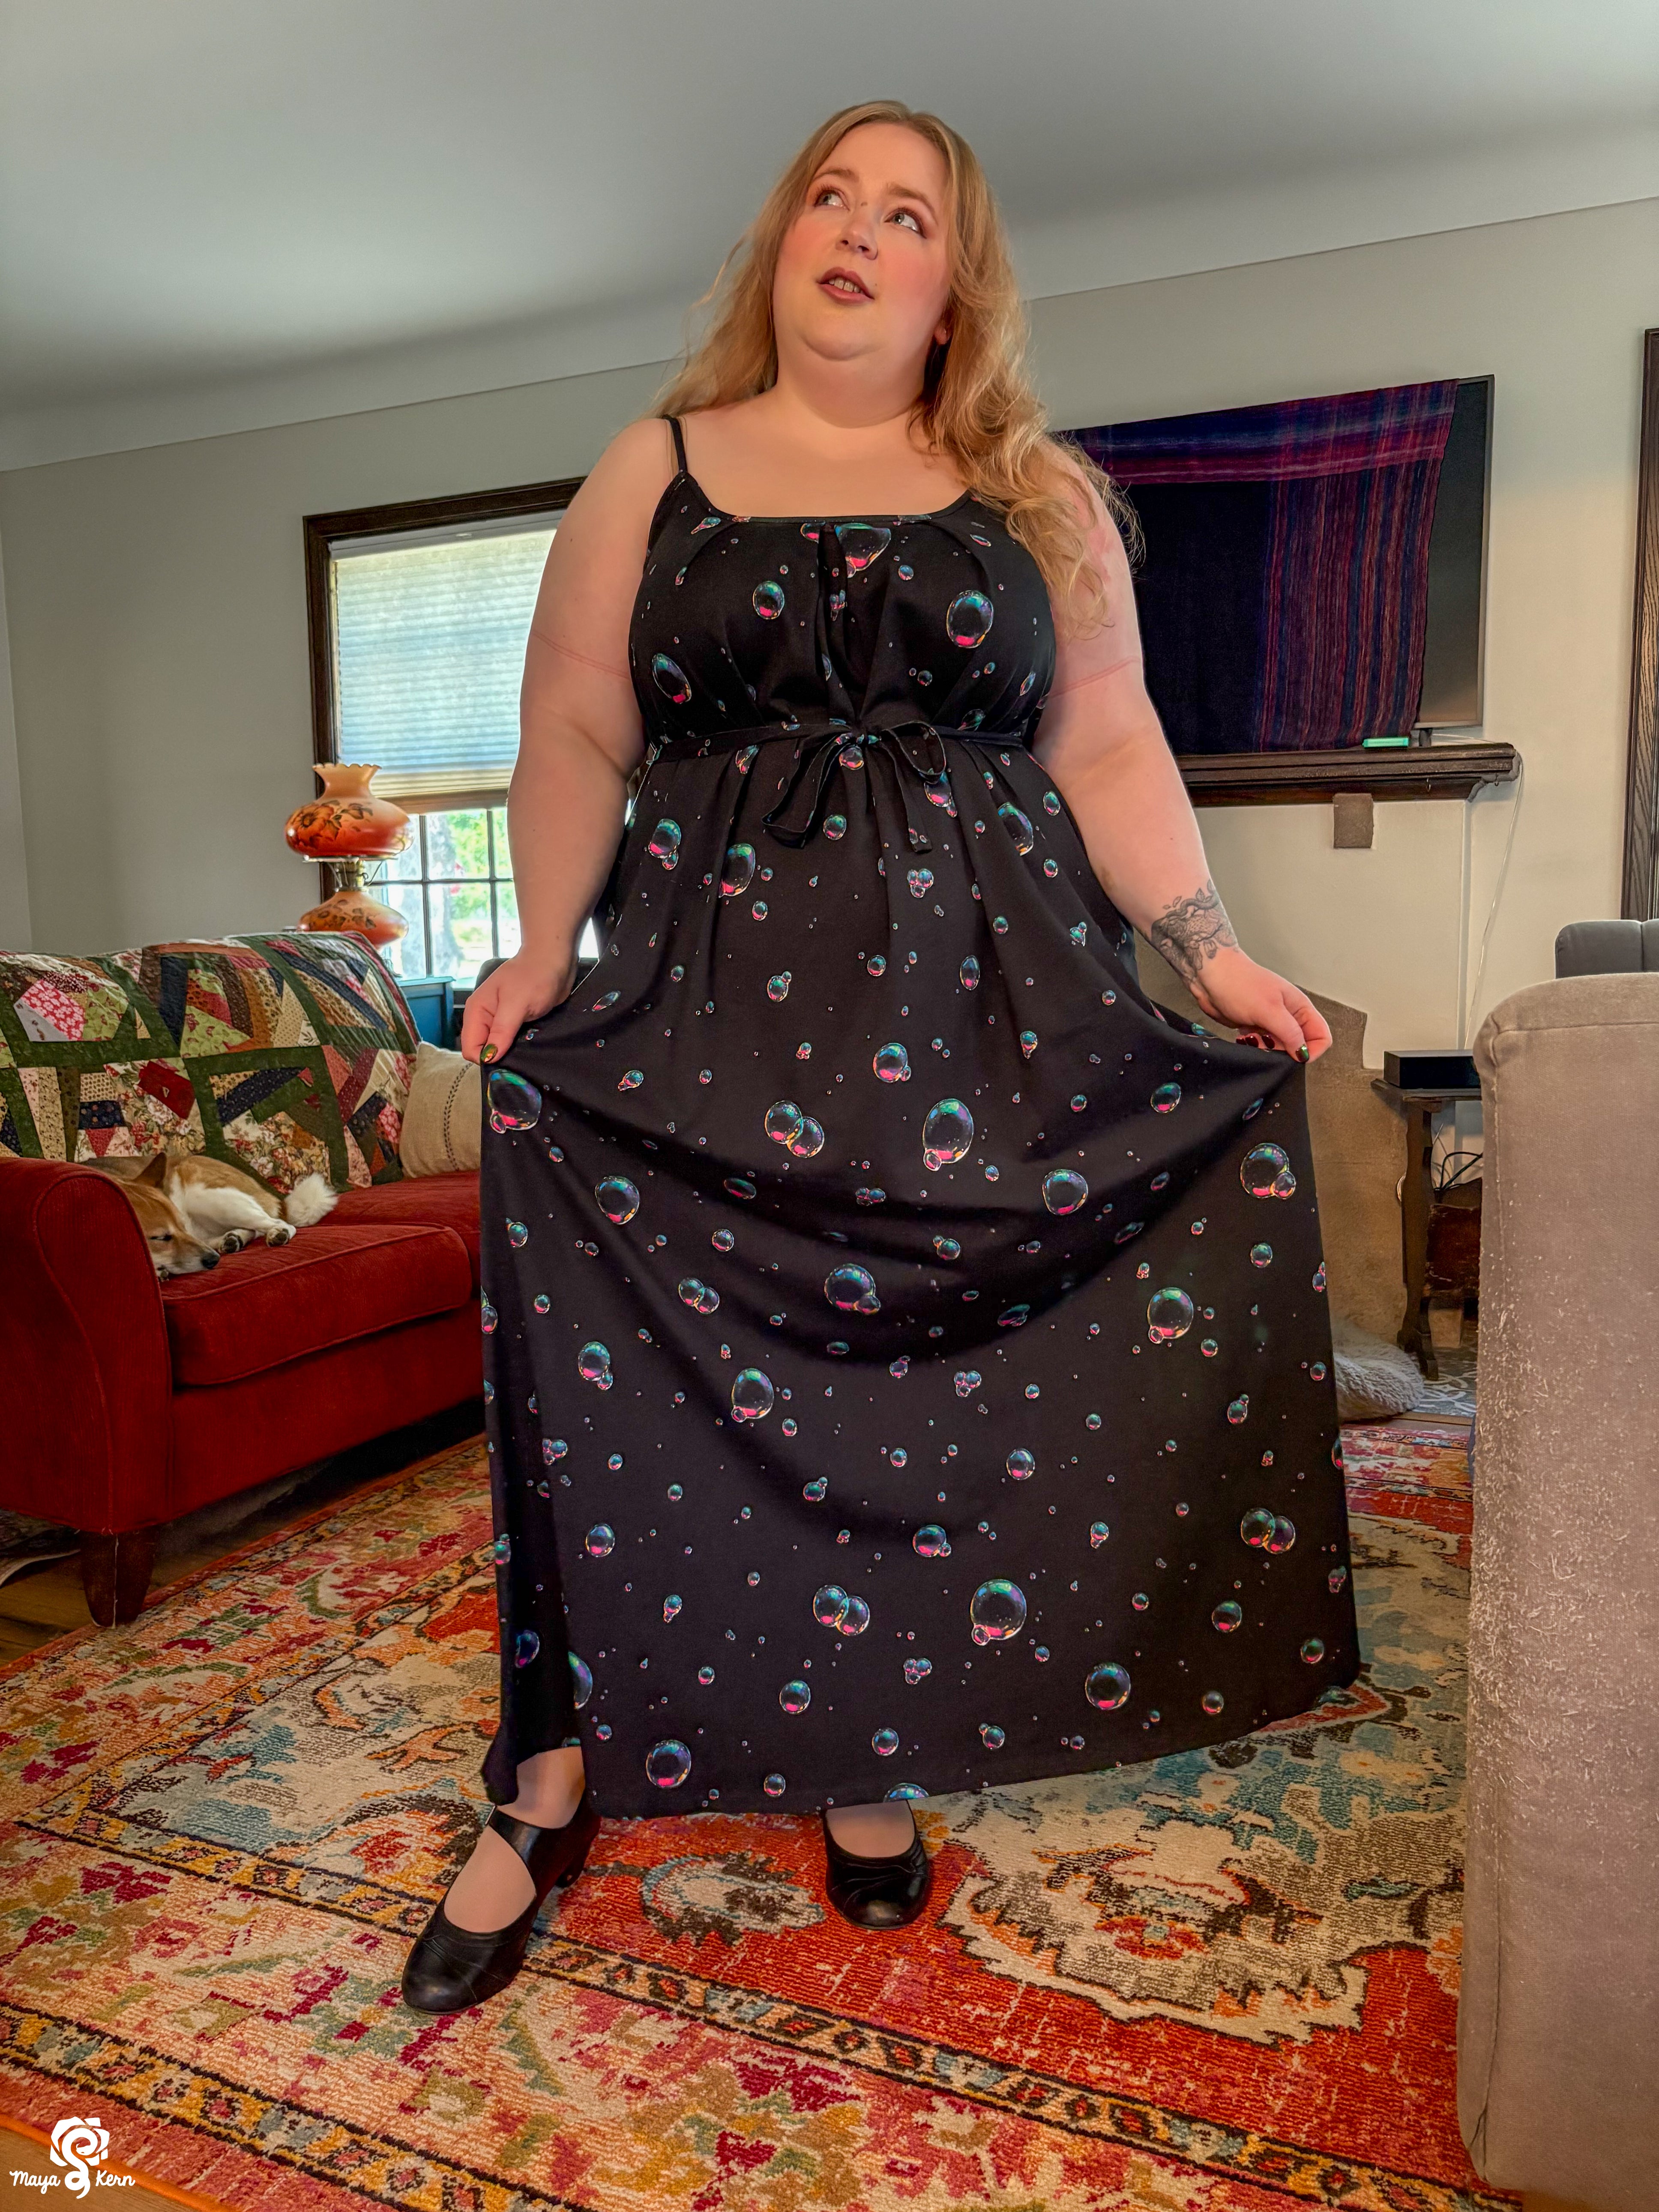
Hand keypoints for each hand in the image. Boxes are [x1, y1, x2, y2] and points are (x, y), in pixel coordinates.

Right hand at [460, 949, 578, 1065]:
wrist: (554, 960)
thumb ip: (501, 1030)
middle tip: (519, 1056)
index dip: (485, 1058)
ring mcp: (500, 1020)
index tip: (506, 1062)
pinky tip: (530, 1045)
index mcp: (477, 1010)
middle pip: (483, 1049)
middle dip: (498, 1057)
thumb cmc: (535, 975)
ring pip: (498, 1048)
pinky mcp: (516, 1023)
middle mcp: (485, 1017)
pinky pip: (512, 1042)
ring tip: (527, 1050)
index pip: (470, 1047)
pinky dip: (519, 1046)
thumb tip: (489, 1057)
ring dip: (510, 1053)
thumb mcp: (516, 1003)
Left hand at [1185, 947, 1330, 1062]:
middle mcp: (1289, 1016)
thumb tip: (1303, 1053)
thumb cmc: (1239, 984)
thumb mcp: (1269, 1009)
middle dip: (1285, 1052)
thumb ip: (1290, 1032)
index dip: (1312, 1050)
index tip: (1294, 1057)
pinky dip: (1255, 1046)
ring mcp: (1272, 1022)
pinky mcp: (1256, 1027)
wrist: (1210, 976)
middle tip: (1266, 1044)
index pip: (1322, 1035)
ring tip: (1252, 1038)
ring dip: (1267, 1050)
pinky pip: (1263, 1046)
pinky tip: (1244, 1037)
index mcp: (1300, 1007)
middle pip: (1300, 1045)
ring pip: (1280, 1048)